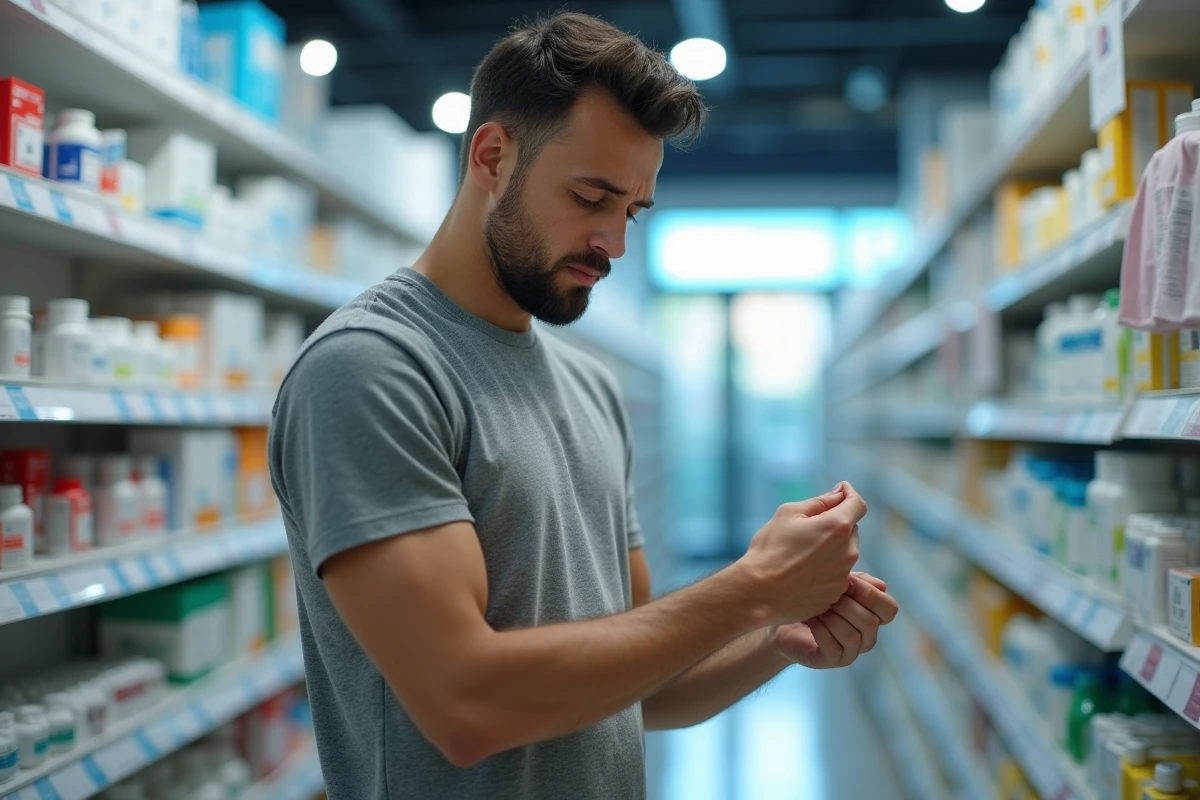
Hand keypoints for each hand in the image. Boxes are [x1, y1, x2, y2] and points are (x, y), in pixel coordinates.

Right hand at [737, 482, 867, 626]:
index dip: (849, 494)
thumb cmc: (770, 550)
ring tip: (803, 552)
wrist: (758, 592)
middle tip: (810, 526)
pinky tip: (803, 570)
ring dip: (833, 547)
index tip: (840, 491)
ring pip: (845, 553)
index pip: (858, 504)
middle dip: (837, 523)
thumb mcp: (788, 514)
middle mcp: (848, 552)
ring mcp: (844, 575)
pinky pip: (837, 574)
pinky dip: (827, 568)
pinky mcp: (836, 593)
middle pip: (851, 529)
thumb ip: (818, 502)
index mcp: (837, 527)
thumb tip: (838, 494)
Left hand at [773, 572, 898, 668]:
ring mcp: (851, 652)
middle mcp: (866, 638)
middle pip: (871, 622)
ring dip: (831, 616)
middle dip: (846, 604)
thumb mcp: (835, 585)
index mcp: (872, 617)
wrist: (784, 622)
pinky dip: (820, 628)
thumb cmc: (812, 600)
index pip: (890, 610)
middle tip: (825, 594)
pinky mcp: (832, 660)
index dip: (871, 594)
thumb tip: (881, 586)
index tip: (846, 581)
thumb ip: (858, 582)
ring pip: (852, 635)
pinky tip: (810, 618)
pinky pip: (833, 646)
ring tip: (817, 606)